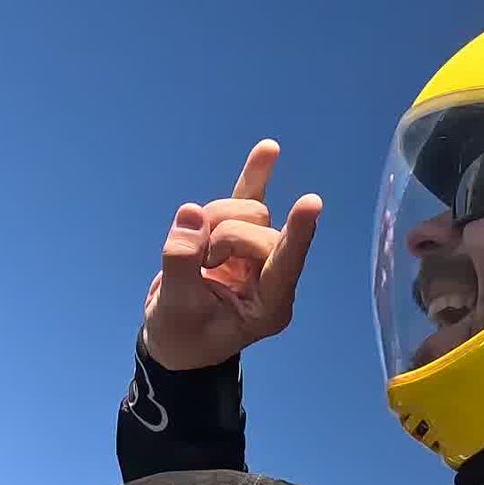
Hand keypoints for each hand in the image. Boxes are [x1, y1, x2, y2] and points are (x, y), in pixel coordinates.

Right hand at [142, 139, 322, 372]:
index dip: (296, 233)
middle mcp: (271, 277)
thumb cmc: (180, 336)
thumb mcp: (173, 310)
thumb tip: (191, 214)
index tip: (311, 204)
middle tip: (197, 265)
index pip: (285, 264)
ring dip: (213, 219)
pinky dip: (256, 174)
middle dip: (220, 236)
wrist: (173, 335)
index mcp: (267, 307)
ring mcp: (258, 253)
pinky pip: (251, 197)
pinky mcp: (240, 233)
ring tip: (196, 254)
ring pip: (247, 210)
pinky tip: (269, 149)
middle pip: (258, 230)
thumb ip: (181, 264)